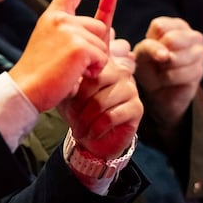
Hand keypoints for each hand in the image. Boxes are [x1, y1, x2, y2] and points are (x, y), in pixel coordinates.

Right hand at [6, 0, 115, 110]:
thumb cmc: (37, 74)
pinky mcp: (79, 48)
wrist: (24, 91)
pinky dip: (95, 70)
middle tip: (78, 65)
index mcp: (51, 17)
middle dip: (96, 46)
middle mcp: (60, 20)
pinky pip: (102, 57)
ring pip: (102, 43)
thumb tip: (101, 28)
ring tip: (74, 72)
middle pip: (98, 25)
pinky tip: (77, 77)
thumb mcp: (48, 42)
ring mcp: (70, 32)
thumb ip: (67, 31)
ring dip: (95, 60)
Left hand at [59, 37, 142, 160]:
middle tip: (72, 116)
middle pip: (94, 82)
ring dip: (85, 120)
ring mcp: (130, 89)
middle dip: (78, 103)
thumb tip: (65, 74)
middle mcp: (120, 73)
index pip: (89, 63)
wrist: (93, 139)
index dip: (75, 83)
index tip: (67, 97)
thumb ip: (69, 80)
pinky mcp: (136, 108)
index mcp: (103, 65)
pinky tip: (91, 134)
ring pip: (101, 102)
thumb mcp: (69, 94)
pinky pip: (110, 117)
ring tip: (79, 128)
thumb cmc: (80, 113)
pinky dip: (96, 129)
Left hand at [131, 16, 202, 130]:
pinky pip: (179, 74)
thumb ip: (150, 47)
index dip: (151, 41)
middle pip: (171, 39)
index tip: (151, 50)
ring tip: (163, 71)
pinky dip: (168, 79)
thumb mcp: (142, 53)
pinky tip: (169, 80)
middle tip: (158, 63)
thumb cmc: (149, 66)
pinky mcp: (200, 71)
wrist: (159, 91)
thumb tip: (166, 55)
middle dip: (159, 55)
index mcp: (176, 25)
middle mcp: (192, 35)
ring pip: (175, 58)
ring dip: (163, 69)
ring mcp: (200, 53)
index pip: (160, 26)